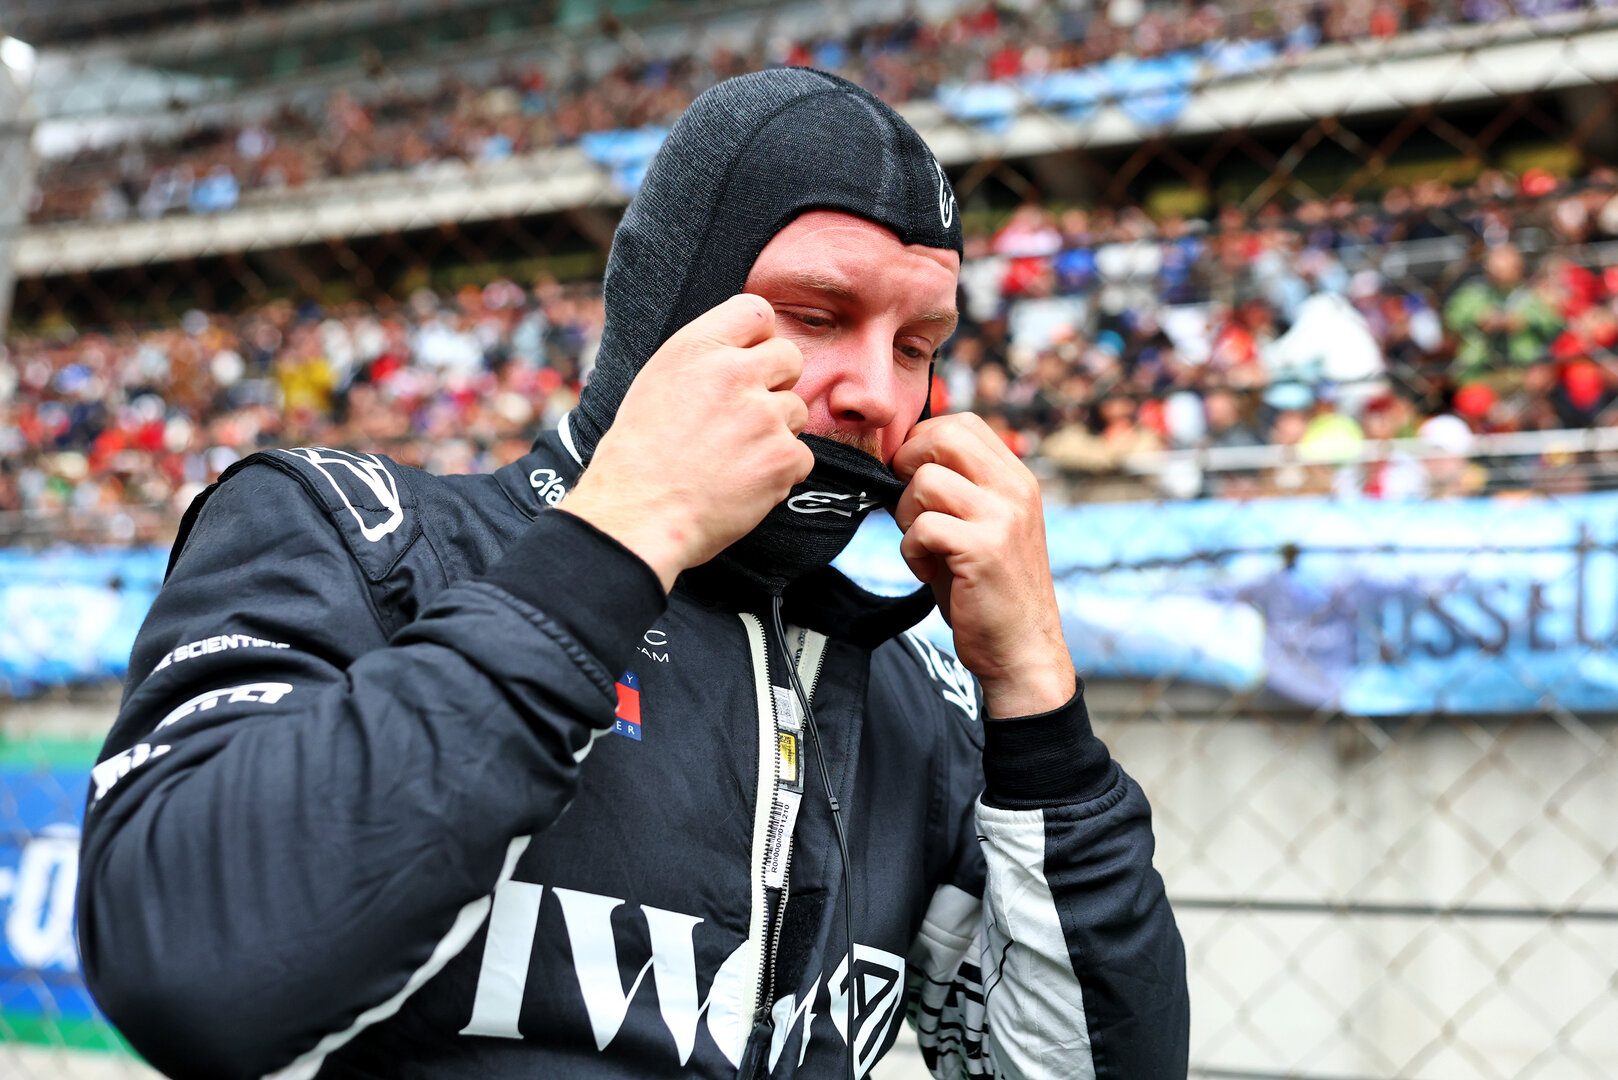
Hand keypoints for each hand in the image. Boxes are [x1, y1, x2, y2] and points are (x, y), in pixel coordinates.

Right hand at [560, 294, 813, 590]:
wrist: (637, 516)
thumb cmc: (637, 457)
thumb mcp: (655, 384)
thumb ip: (703, 361)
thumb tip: (743, 352)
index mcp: (697, 348)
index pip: (757, 312)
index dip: (759, 338)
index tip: (750, 362)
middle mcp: (734, 373)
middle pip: (790, 357)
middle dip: (776, 384)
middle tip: (747, 416)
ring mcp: (763, 415)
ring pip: (797, 410)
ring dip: (776, 433)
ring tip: (735, 457)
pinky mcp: (782, 457)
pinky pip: (803, 456)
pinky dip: (781, 473)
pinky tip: (746, 483)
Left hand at [893, 414, 1075, 718]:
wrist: (1022, 650)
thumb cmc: (989, 588)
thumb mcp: (981, 526)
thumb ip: (953, 489)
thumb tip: (896, 459)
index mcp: (1016, 478)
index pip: (961, 423)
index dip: (921, 444)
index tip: (912, 479)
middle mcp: (1015, 490)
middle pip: (942, 437)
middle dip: (908, 466)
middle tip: (910, 506)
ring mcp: (1002, 518)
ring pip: (924, 483)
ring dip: (907, 516)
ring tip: (924, 547)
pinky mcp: (983, 550)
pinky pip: (922, 527)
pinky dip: (911, 550)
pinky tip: (927, 570)